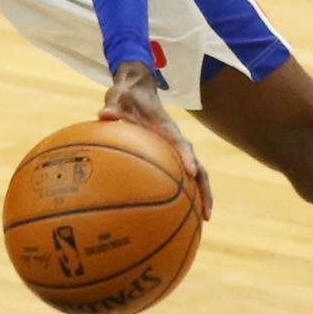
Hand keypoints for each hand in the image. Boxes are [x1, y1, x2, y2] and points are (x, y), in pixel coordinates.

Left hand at [100, 61, 210, 219]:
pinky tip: (172, 216)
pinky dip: (180, 196)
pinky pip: (177, 179)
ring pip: (194, 177)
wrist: (137, 90)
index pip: (182, 145)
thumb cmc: (127, 97)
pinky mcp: (168, 158)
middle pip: (199, 169)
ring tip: (200, 223)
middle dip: (205, 191)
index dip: (187, 157)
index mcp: (167, 129)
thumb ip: (114, 107)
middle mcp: (177, 143)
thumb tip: (105, 115)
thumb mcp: (119, 98)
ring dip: (199, 198)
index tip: (191, 173)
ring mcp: (175, 152)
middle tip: (206, 215)